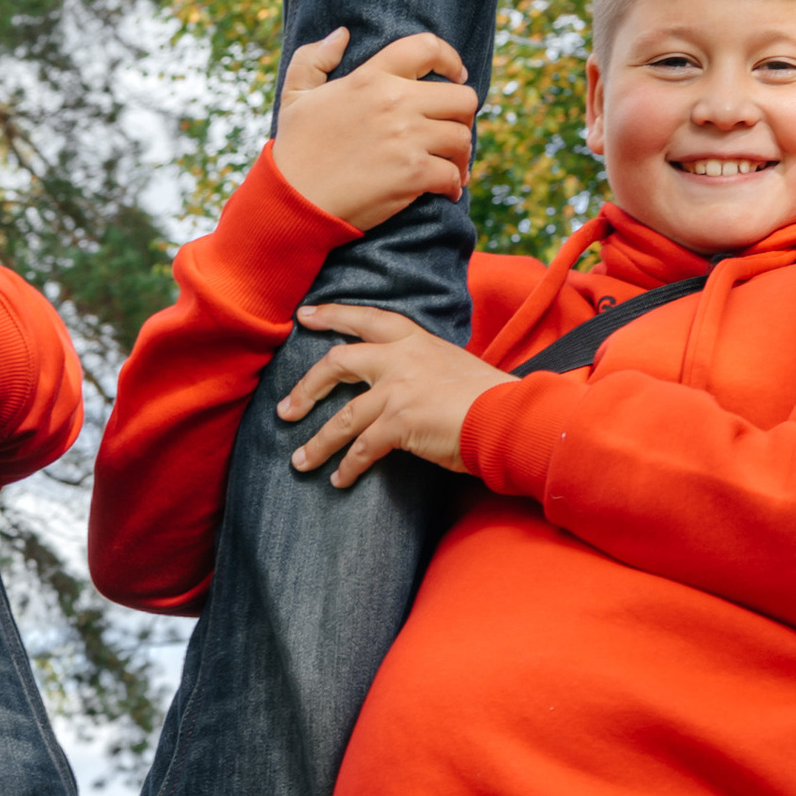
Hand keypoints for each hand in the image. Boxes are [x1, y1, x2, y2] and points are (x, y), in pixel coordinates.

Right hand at [270, 27, 477, 232]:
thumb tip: (341, 35)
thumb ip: (314, 58)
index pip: (427, 49)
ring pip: (462, 138)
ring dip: (461, 154)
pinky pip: (453, 175)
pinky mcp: (413, 174)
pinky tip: (446, 190)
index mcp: (370, 78)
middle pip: (462, 98)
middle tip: (452, 130)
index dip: (452, 60)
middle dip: (462, 115)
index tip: (457, 76)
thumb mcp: (294, 95)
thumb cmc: (294, 150)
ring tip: (452, 164)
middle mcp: (394, 102)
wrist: (293, 200)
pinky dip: (453, 185)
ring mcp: (407, 139)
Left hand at [279, 301, 509, 487]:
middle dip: (307, 387)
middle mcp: (402, 359)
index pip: (368, 319)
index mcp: (416, 341)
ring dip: (318, 443)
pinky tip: (339, 480)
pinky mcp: (400, 423)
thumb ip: (423, 368)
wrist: (510, 416)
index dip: (334, 316)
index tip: (306, 316)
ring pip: (343, 418)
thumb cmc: (489, 397)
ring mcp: (398, 390)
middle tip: (286, 409)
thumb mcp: (453, 366)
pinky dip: (348, 467)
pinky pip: (363, 449)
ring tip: (300, 461)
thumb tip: (406, 386)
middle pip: (338, 363)